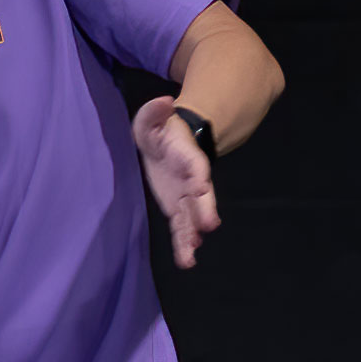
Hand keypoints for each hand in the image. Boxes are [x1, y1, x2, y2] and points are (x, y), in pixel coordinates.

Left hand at [132, 95, 220, 268]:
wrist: (168, 146)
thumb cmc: (161, 132)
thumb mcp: (152, 119)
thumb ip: (155, 112)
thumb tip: (164, 102)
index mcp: (187, 156)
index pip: (195, 165)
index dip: (199, 175)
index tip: (203, 187)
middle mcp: (191, 179)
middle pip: (200, 196)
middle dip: (204, 209)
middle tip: (209, 225)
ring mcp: (186, 196)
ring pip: (192, 217)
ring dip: (192, 235)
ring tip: (191, 255)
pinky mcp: (178, 208)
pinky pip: (182, 227)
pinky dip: (184, 242)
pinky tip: (186, 259)